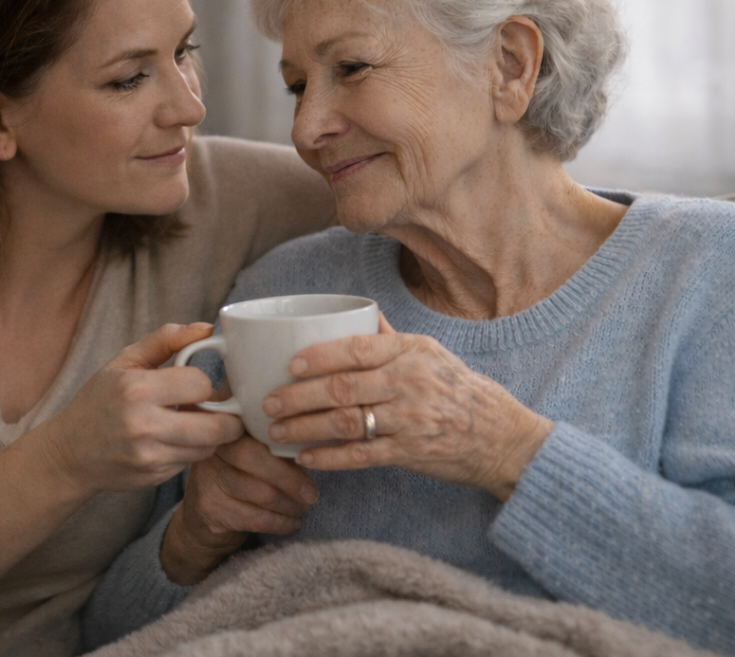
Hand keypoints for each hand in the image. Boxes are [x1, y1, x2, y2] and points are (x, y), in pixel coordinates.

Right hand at [45, 323, 243, 495]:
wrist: (69, 453)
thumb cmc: (98, 400)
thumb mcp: (125, 361)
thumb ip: (166, 340)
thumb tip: (207, 329)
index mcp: (137, 389)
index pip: (200, 384)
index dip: (204, 382)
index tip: (197, 383)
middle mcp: (144, 426)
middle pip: (215, 427)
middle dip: (227, 417)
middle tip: (224, 410)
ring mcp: (149, 456)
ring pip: (208, 448)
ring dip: (213, 435)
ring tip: (200, 422)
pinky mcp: (154, 477)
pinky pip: (190, 462)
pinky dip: (192, 450)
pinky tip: (178, 439)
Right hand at [160, 434, 318, 584]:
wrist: (199, 523)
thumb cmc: (236, 480)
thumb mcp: (249, 454)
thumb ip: (271, 444)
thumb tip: (310, 446)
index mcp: (224, 425)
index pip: (256, 427)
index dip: (284, 442)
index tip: (308, 457)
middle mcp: (211, 447)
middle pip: (255, 458)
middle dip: (291, 479)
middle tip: (312, 494)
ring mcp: (207, 477)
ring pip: (261, 492)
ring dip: (291, 505)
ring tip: (303, 508)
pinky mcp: (210, 507)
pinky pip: (256, 518)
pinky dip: (281, 523)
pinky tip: (292, 524)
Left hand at [262, 315, 552, 500]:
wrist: (503, 437)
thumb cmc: (459, 389)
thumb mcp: (430, 353)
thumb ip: (390, 338)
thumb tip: (359, 312)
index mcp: (410, 351)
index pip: (356, 349)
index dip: (319, 356)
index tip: (289, 364)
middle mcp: (409, 383)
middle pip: (343, 388)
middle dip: (299, 397)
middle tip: (268, 403)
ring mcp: (410, 420)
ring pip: (348, 422)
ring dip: (306, 428)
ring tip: (277, 432)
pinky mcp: (411, 454)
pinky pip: (362, 457)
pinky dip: (330, 458)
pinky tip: (306, 459)